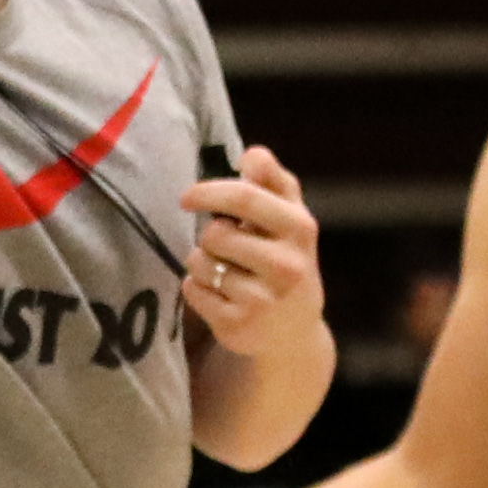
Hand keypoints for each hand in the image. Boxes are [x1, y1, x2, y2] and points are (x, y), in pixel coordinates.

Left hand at [182, 144, 324, 354]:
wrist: (294, 333)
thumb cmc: (285, 260)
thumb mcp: (290, 220)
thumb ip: (273, 182)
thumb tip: (252, 154)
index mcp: (300, 229)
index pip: (245, 197)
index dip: (209, 192)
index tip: (187, 198)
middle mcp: (287, 265)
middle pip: (216, 233)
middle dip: (210, 236)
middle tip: (222, 246)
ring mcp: (264, 299)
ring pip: (200, 262)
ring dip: (201, 262)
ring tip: (225, 273)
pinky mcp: (239, 325)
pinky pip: (192, 290)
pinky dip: (197, 288)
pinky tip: (219, 296)